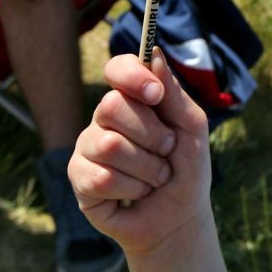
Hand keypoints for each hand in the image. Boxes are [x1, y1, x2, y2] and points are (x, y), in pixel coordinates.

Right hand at [70, 53, 212, 259]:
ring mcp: (88, 146)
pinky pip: (101, 178)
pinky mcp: (79, 177)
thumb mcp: (192, 128)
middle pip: (111, 106)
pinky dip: (131, 189)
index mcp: (132, 98)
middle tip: (167, 149)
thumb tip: (154, 54)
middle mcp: (104, 117)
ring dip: (146, 168)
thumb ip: (173, 93)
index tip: (155, 94)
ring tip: (155, 177)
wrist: (178, 216)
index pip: (117, 68)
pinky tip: (135, 194)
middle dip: (151, 134)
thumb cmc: (186, 167)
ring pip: (110, 146)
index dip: (132, 76)